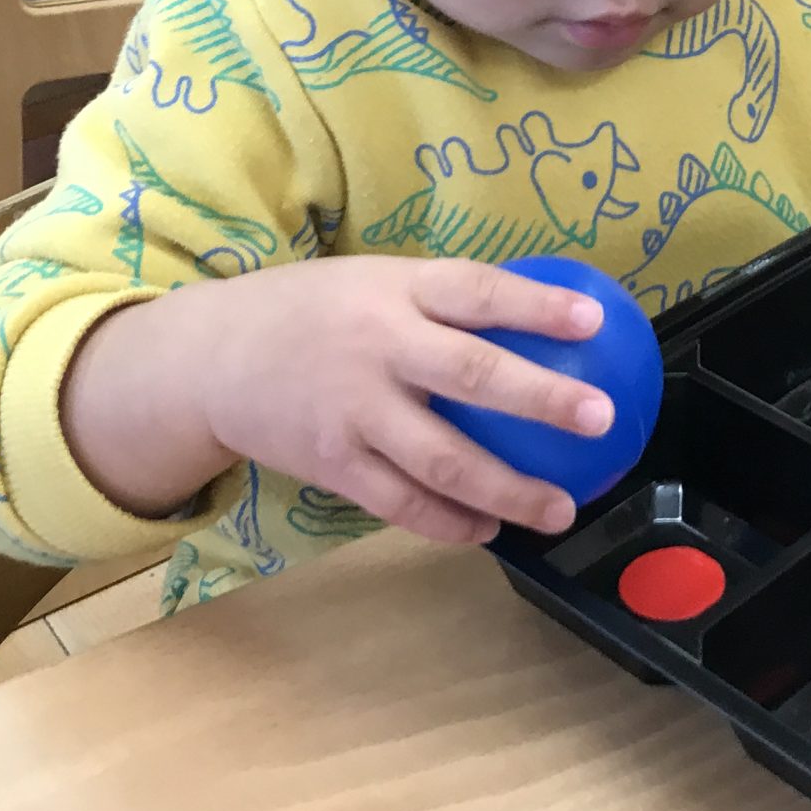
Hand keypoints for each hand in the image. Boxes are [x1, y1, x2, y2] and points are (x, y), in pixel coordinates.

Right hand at [64, 256, 617, 545]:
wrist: (209, 358)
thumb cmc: (313, 313)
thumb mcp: (372, 280)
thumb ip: (442, 301)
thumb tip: (542, 317)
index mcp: (394, 289)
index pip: (477, 291)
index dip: (537, 306)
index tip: (595, 321)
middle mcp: (377, 347)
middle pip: (470, 375)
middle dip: (541, 399)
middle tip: (601, 419)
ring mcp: (353, 412)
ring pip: (442, 459)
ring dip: (508, 489)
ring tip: (560, 508)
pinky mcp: (332, 464)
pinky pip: (401, 503)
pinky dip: (449, 520)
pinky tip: (489, 529)